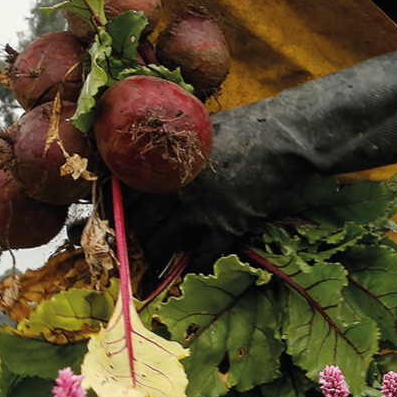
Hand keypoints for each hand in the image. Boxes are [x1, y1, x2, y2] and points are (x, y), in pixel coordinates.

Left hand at [128, 48, 396, 267]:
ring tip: (148, 266)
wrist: (285, 139)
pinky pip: (198, 257)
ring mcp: (199, 211)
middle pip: (137, 224)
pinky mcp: (226, 227)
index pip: (124, 195)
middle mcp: (174, 191)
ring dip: (153, 257)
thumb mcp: (199, 127)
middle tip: (126, 249)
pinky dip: (190, 266)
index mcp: (164, 164)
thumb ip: (172, 144)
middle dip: (130, 238)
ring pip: (161, 244)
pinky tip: (185, 270)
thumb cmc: (244, 126)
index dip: (116, 210)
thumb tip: (150, 151)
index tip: (111, 221)